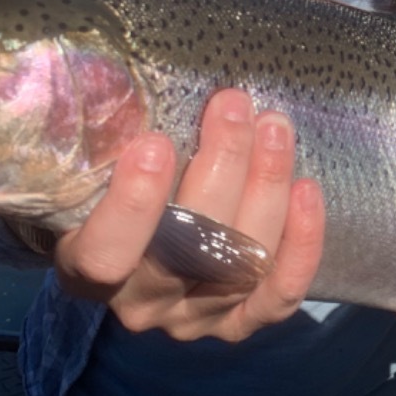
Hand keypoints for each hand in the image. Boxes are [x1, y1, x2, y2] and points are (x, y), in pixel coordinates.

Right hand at [53, 88, 324, 341]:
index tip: (155, 142)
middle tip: (233, 106)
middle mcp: (142, 303)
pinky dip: (301, 244)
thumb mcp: (95, 167)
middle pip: (189, 248)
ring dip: (266, 187)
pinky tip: (307, 189)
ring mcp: (194, 318)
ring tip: (274, 126)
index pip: (106, 253)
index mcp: (88, 268)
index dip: (133, 204)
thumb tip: (123, 74)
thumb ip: (108, 139)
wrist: (134, 245)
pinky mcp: (241, 322)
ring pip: (240, 264)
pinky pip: (279, 293)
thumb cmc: (111, 188)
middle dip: (220, 166)